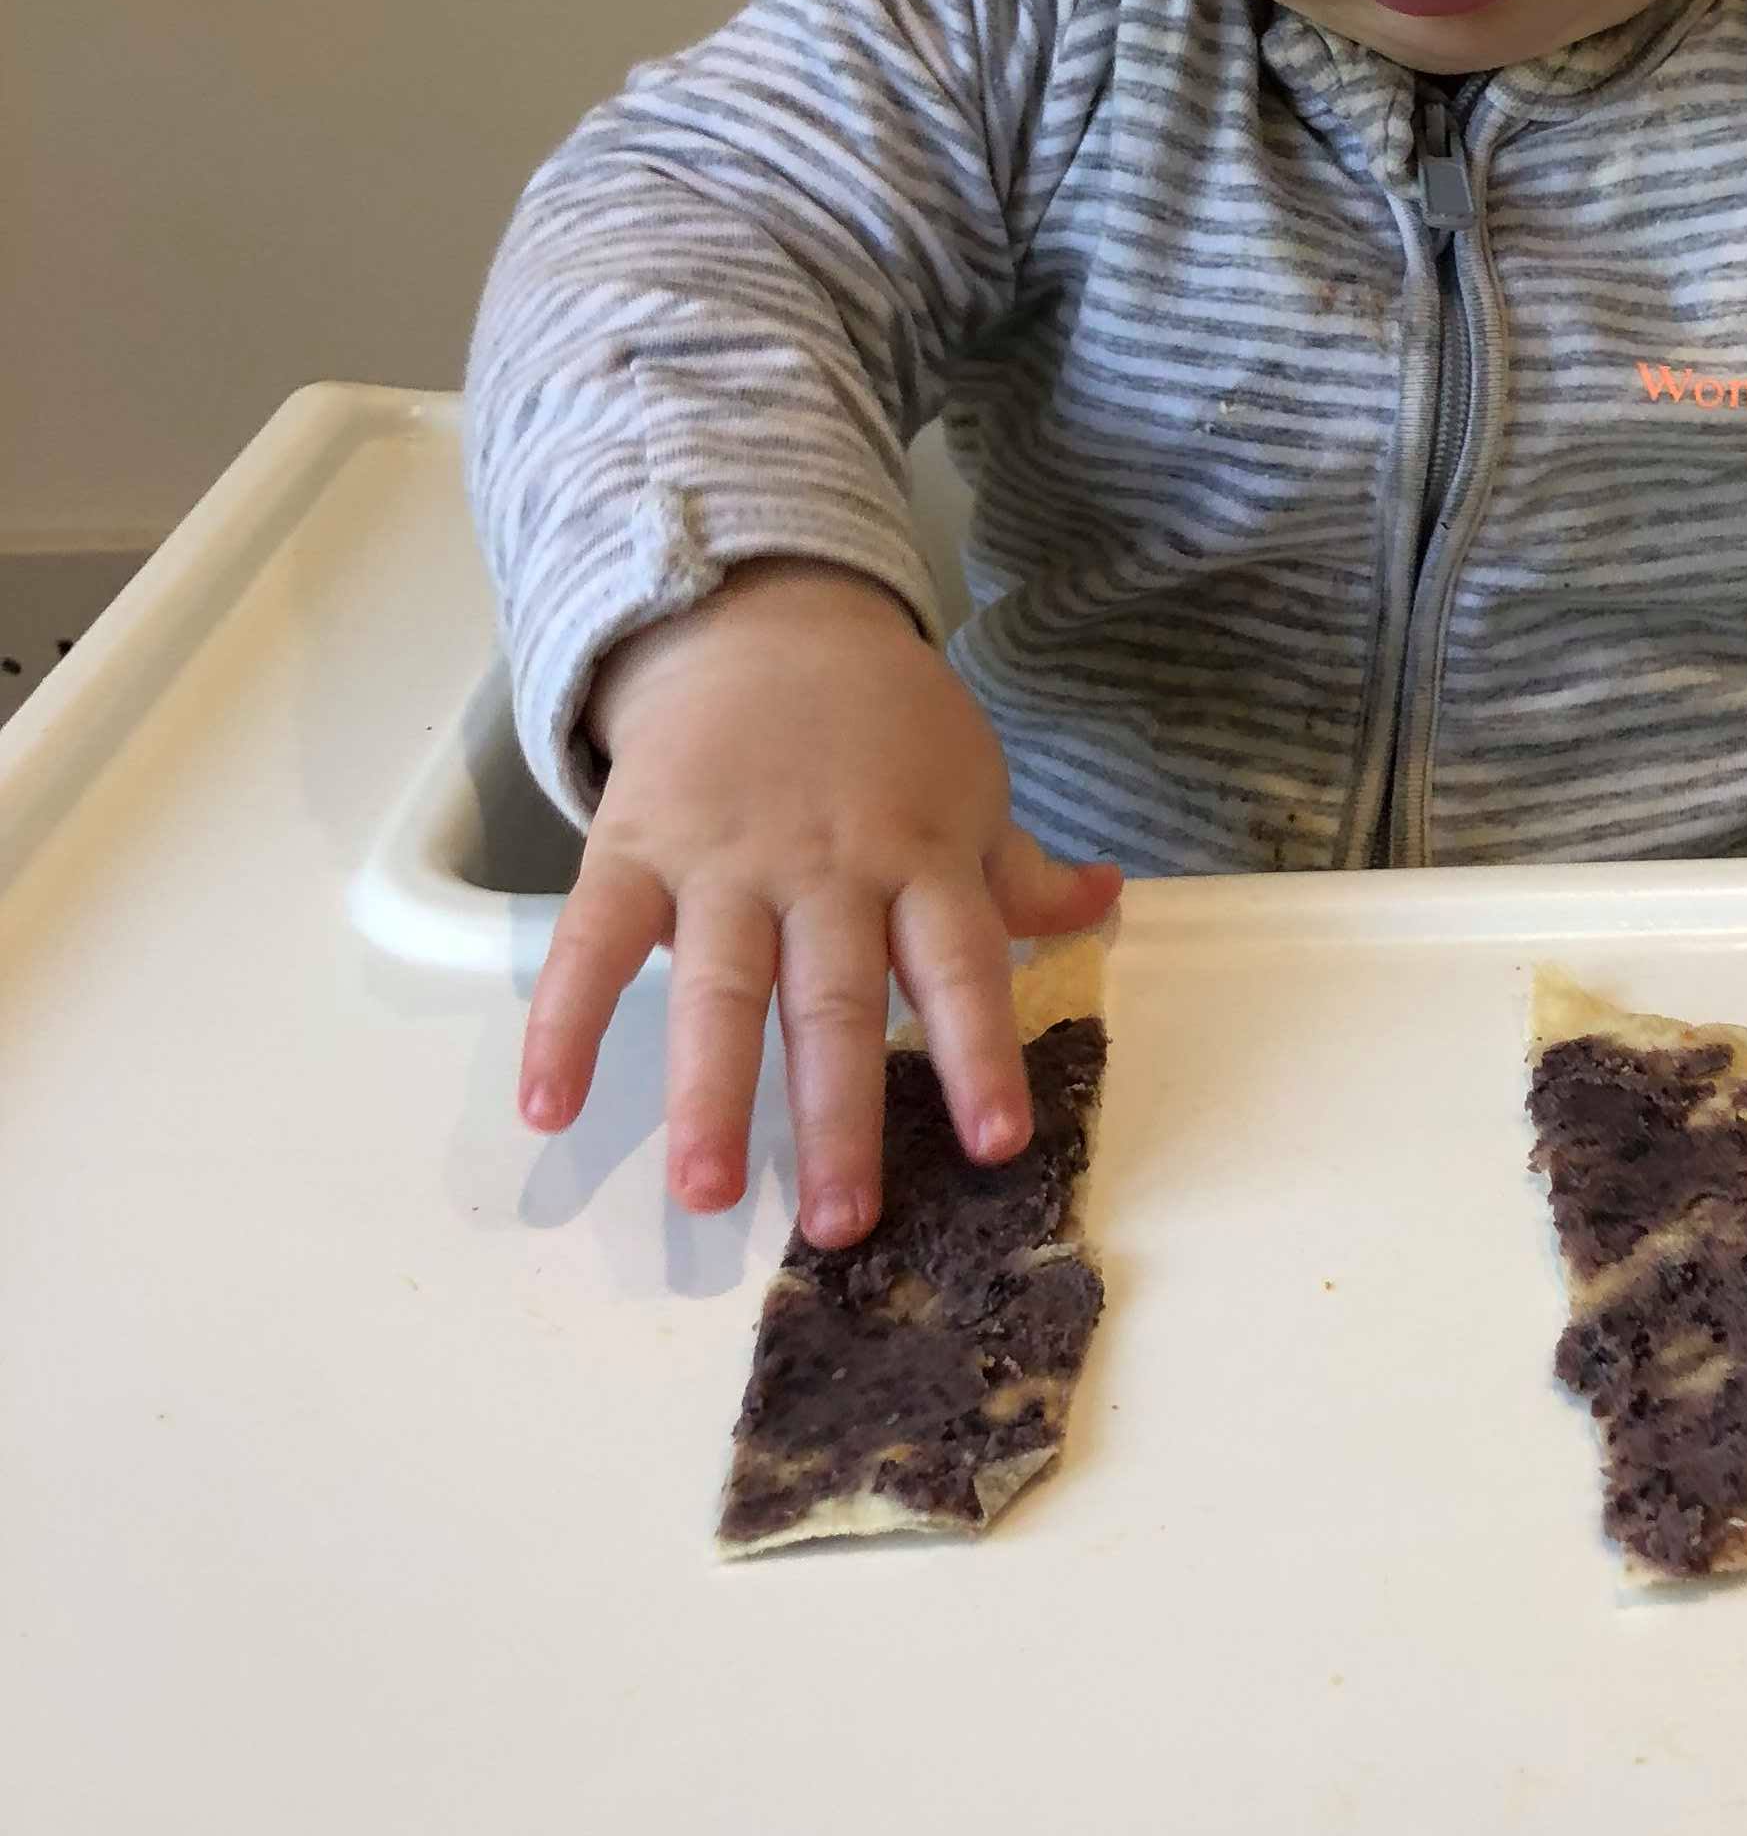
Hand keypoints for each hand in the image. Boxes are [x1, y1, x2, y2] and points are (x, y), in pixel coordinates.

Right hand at [519, 559, 1116, 1247]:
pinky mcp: (634, 845)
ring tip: (704, 1194)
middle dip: (837, 1114)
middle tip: (842, 1222)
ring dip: (707, 1092)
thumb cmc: (879, 722)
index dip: (979, 1052)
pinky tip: (548, 1105)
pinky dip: (564, 1019)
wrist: (761, 613)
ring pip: (719, 985)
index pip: (959, 965)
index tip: (997, 1144)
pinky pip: (593, 939)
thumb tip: (1108, 904)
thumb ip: (1017, 867)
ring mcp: (725, 859)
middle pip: (834, 998)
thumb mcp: (966, 781)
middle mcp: (825, 867)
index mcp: (916, 855)